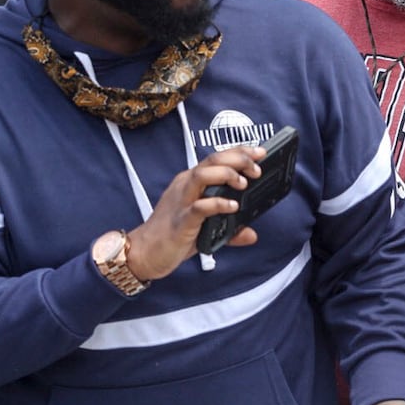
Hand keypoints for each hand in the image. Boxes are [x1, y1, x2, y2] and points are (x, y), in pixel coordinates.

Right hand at [125, 145, 264, 279]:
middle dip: (238, 158)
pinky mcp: (181, 220)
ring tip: (244, 182)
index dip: (239, 152)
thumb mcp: (206, 229)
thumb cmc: (171, 236)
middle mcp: (186, 186)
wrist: (144, 253)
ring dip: (226, 174)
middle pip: (212, 160)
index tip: (260, 152)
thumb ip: (230, 230)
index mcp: (191, 183)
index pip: (216, 158)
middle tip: (257, 167)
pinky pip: (199, 206)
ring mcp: (182, 201)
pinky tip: (232, 207)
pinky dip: (218, 204)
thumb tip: (251, 234)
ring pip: (202, 175)